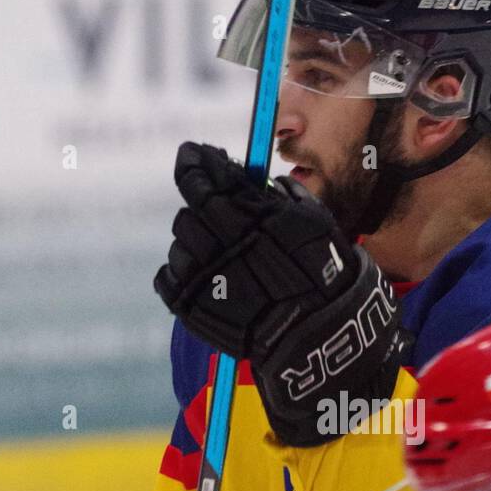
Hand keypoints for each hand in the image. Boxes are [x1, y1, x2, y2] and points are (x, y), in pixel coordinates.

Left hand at [155, 143, 410, 445]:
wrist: (317, 337)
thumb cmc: (324, 275)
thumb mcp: (316, 222)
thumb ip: (283, 195)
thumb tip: (259, 178)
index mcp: (249, 216)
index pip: (206, 178)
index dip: (196, 162)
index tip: (191, 152)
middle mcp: (221, 242)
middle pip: (189, 209)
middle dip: (200, 205)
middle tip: (216, 213)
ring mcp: (203, 276)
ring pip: (179, 243)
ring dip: (194, 242)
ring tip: (218, 254)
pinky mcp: (191, 306)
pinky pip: (167, 278)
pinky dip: (180, 273)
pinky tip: (204, 277)